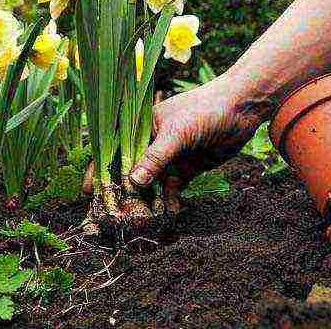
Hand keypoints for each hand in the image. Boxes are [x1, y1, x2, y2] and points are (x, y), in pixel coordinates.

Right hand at [84, 75, 265, 208]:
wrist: (241, 109)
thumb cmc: (203, 110)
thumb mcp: (176, 132)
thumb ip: (155, 157)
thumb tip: (133, 182)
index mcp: (139, 128)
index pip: (112, 150)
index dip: (99, 170)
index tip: (89, 191)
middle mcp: (149, 144)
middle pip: (128, 171)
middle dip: (120, 191)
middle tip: (111, 213)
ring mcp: (166, 159)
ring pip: (148, 185)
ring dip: (143, 201)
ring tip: (136, 220)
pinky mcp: (184, 171)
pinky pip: (169, 191)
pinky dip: (166, 203)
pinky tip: (164, 215)